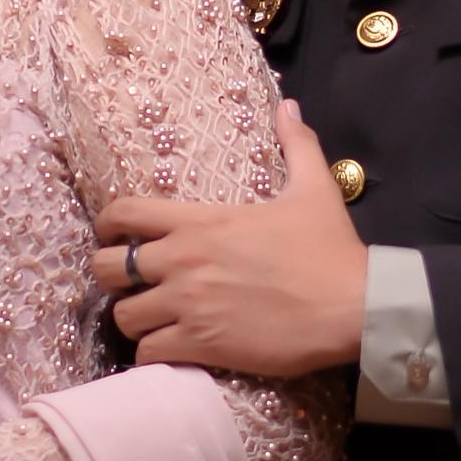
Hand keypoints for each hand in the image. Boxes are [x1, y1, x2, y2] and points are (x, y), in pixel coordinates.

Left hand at [92, 101, 366, 377]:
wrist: (354, 305)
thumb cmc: (330, 249)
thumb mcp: (314, 188)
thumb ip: (295, 145)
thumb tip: (288, 107)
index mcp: (201, 221)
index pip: (124, 212)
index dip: (107, 225)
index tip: (111, 236)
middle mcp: (183, 260)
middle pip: (107, 269)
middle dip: (112, 278)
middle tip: (133, 285)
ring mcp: (188, 304)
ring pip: (123, 317)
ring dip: (134, 320)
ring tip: (153, 321)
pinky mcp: (201, 344)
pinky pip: (149, 352)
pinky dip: (153, 353)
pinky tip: (171, 349)